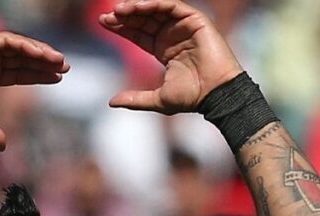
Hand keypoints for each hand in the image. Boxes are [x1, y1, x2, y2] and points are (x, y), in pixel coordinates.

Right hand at [0, 32, 68, 150]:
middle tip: (65, 67)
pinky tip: (41, 55)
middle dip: (43, 62)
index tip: (58, 78)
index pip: (18, 72)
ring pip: (17, 47)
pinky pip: (7, 41)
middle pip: (21, 59)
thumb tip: (3, 146)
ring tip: (58, 61)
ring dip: (39, 52)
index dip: (37, 75)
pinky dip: (25, 45)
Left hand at [99, 0, 242, 113]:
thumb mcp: (157, 99)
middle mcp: (172, 36)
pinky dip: (154, 3)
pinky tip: (137, 6)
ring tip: (118, 10)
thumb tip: (111, 102)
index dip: (122, 28)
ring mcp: (184, 26)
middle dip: (124, 16)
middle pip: (144, 19)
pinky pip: (172, 6)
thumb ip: (135, 99)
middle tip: (106, 16)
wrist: (216, 94)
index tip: (103, 23)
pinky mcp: (195, 20)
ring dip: (137, 7)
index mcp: (164, 50)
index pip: (139, 33)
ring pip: (156, 9)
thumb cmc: (192, 98)